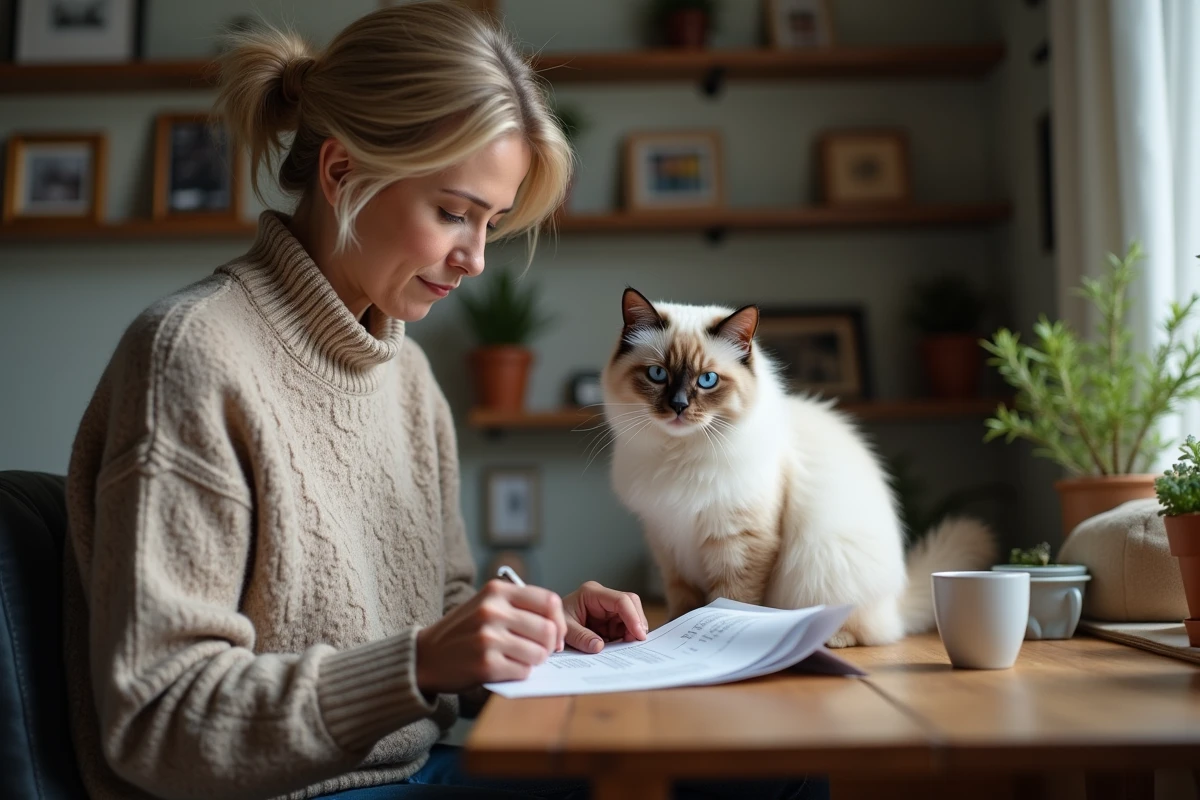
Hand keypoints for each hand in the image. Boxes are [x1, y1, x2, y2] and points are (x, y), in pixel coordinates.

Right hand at [415, 580, 565, 693]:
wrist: (425, 656)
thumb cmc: (463, 631)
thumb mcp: (487, 604)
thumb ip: (519, 606)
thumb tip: (557, 625)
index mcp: (496, 591)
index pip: (549, 601)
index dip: (559, 621)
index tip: (555, 634)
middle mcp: (493, 610)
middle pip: (548, 630)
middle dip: (550, 646)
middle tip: (540, 652)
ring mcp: (488, 638)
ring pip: (539, 653)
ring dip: (535, 662)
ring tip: (520, 660)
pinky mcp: (485, 664)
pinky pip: (524, 671)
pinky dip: (521, 673)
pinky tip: (507, 669)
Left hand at [561, 581, 648, 653]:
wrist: (549, 622)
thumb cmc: (554, 621)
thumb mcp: (564, 630)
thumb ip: (581, 637)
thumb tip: (599, 646)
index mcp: (592, 593)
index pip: (620, 600)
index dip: (633, 617)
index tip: (639, 634)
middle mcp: (603, 597)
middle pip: (631, 604)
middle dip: (637, 622)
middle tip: (638, 642)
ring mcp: (607, 607)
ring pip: (631, 615)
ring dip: (632, 631)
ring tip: (626, 647)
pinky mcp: (609, 618)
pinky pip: (624, 625)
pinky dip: (625, 636)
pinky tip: (621, 646)